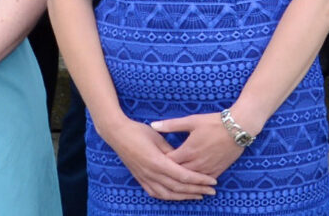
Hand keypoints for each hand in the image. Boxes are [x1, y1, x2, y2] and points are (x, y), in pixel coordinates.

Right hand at [98, 116, 217, 201]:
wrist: (116, 134)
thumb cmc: (138, 131)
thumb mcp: (158, 137)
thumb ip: (172, 151)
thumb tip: (184, 160)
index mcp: (158, 162)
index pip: (184, 175)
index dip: (199, 179)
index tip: (212, 180)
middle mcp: (152, 173)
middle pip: (179, 187)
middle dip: (197, 190)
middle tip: (212, 191)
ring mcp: (145, 178)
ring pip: (168, 194)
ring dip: (185, 196)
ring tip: (198, 195)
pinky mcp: (140, 179)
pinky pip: (156, 193)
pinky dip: (168, 197)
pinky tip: (176, 197)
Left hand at [148, 111, 248, 178]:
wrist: (238, 128)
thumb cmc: (214, 122)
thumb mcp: (191, 121)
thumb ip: (171, 125)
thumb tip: (153, 125)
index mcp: (188, 151)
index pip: (168, 161)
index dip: (161, 160)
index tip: (156, 156)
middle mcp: (197, 163)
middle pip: (177, 173)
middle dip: (169, 170)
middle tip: (163, 167)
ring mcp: (207, 169)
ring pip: (190, 180)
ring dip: (182, 177)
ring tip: (175, 173)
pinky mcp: (217, 171)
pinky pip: (203, 181)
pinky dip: (196, 181)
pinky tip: (192, 178)